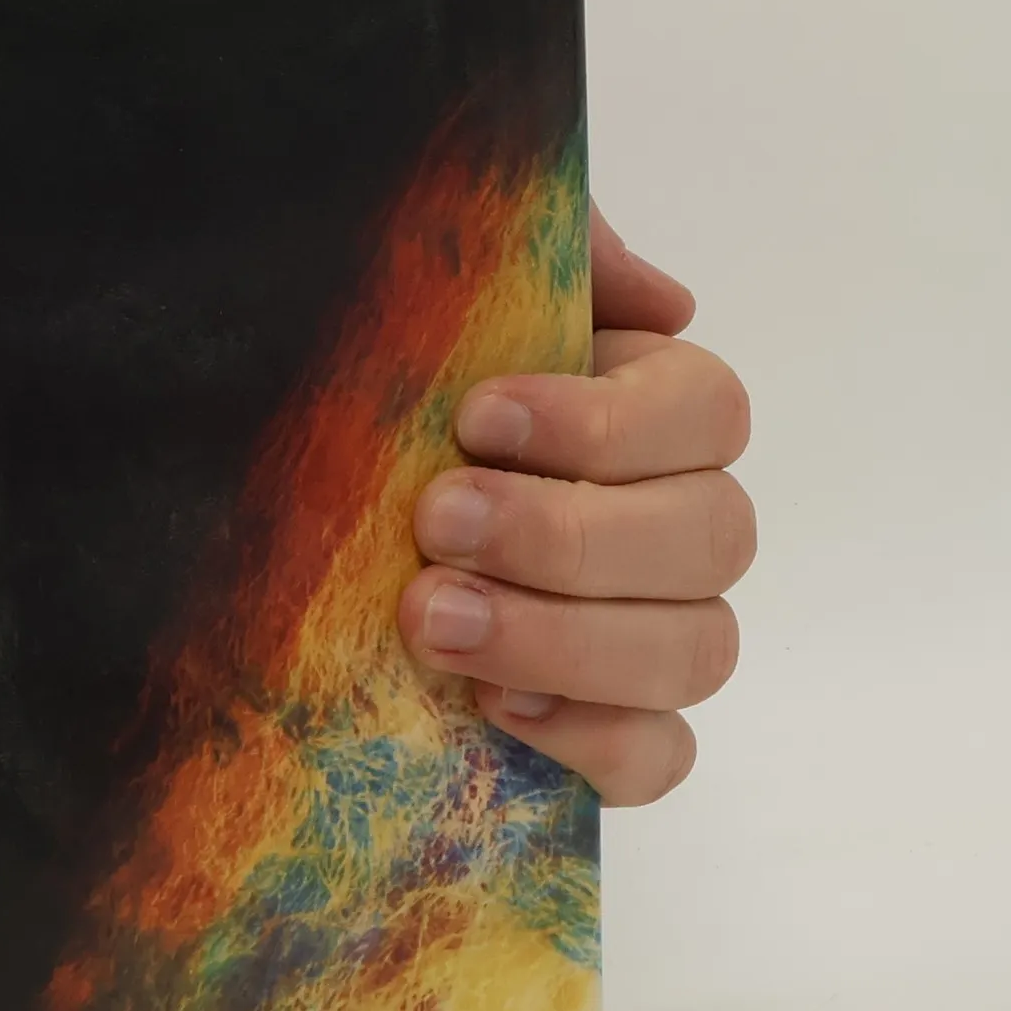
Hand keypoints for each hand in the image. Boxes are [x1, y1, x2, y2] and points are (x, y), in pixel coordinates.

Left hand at [397, 205, 751, 804]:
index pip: (707, 414)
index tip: (476, 417)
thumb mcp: (442, 301)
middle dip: (567, 536)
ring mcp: (656, 637)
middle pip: (710, 538)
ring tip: (429, 622)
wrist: (299, 517)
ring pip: (695, 650)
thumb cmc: (386, 397)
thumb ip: (550, 254)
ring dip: (565, 640)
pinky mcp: (612, 731)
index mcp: (653, 414)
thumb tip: (660, 299)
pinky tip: (496, 712)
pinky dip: (596, 740)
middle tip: (435, 525)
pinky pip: (661, 755)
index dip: (604, 422)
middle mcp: (677, 526)